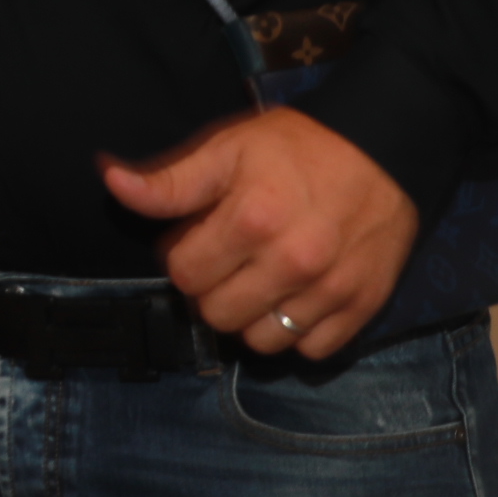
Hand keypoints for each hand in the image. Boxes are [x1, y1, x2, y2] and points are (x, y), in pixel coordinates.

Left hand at [101, 107, 421, 358]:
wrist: (386, 147)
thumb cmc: (297, 147)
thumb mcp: (227, 149)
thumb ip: (169, 180)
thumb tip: (112, 182)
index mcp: (251, 220)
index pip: (184, 275)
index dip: (182, 256)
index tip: (197, 238)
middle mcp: (292, 262)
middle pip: (217, 314)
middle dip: (210, 290)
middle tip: (226, 261)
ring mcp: (330, 289)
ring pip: (261, 341)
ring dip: (250, 317)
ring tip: (258, 281)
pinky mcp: (363, 305)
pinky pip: (311, 350)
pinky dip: (297, 332)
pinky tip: (294, 297)